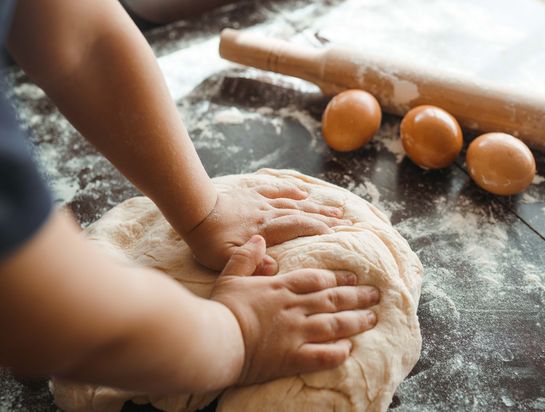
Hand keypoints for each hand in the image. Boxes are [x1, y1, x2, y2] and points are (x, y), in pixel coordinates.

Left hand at [183, 183, 350, 271]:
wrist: (193, 212)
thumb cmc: (208, 240)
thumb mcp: (226, 260)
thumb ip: (251, 264)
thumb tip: (274, 268)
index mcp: (266, 230)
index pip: (299, 227)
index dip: (321, 229)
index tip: (340, 233)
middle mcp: (269, 213)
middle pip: (303, 213)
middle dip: (326, 217)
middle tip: (347, 221)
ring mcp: (261, 202)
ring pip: (294, 202)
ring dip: (315, 205)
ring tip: (335, 207)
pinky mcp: (252, 194)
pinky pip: (276, 190)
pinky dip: (292, 190)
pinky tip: (303, 191)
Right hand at [211, 236, 378, 384]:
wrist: (214, 340)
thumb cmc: (221, 308)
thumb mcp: (230, 276)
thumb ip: (246, 257)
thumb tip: (259, 239)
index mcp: (280, 288)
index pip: (316, 279)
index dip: (338, 277)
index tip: (354, 276)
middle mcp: (293, 308)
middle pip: (332, 299)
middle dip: (357, 296)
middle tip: (376, 294)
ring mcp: (295, 333)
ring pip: (334, 324)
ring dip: (356, 321)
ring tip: (373, 318)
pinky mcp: (292, 357)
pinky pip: (322, 355)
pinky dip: (338, 352)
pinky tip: (349, 349)